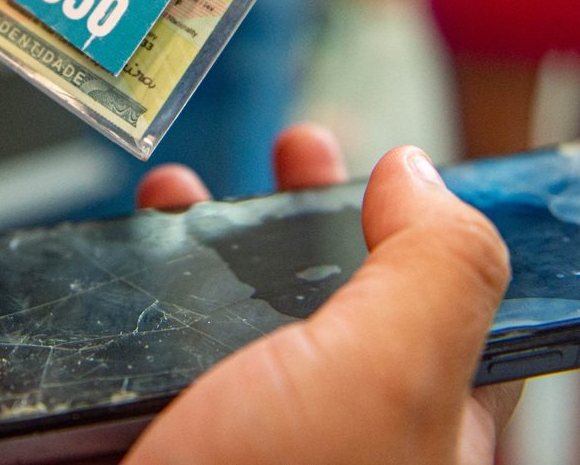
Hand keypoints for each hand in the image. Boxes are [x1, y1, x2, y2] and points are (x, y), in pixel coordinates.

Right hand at [128, 125, 519, 464]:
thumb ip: (434, 269)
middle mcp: (341, 437)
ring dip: (214, 239)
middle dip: (314, 211)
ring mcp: (250, 442)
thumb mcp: (389, 380)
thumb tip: (426, 175)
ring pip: (242, 321)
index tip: (394, 157)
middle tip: (293, 145)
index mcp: (428, 429)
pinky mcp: (166, 446)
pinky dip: (138, 293)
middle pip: (340, 300)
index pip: (458, 310)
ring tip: (184, 189)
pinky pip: (160, 356)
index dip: (431, 224)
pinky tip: (120, 259)